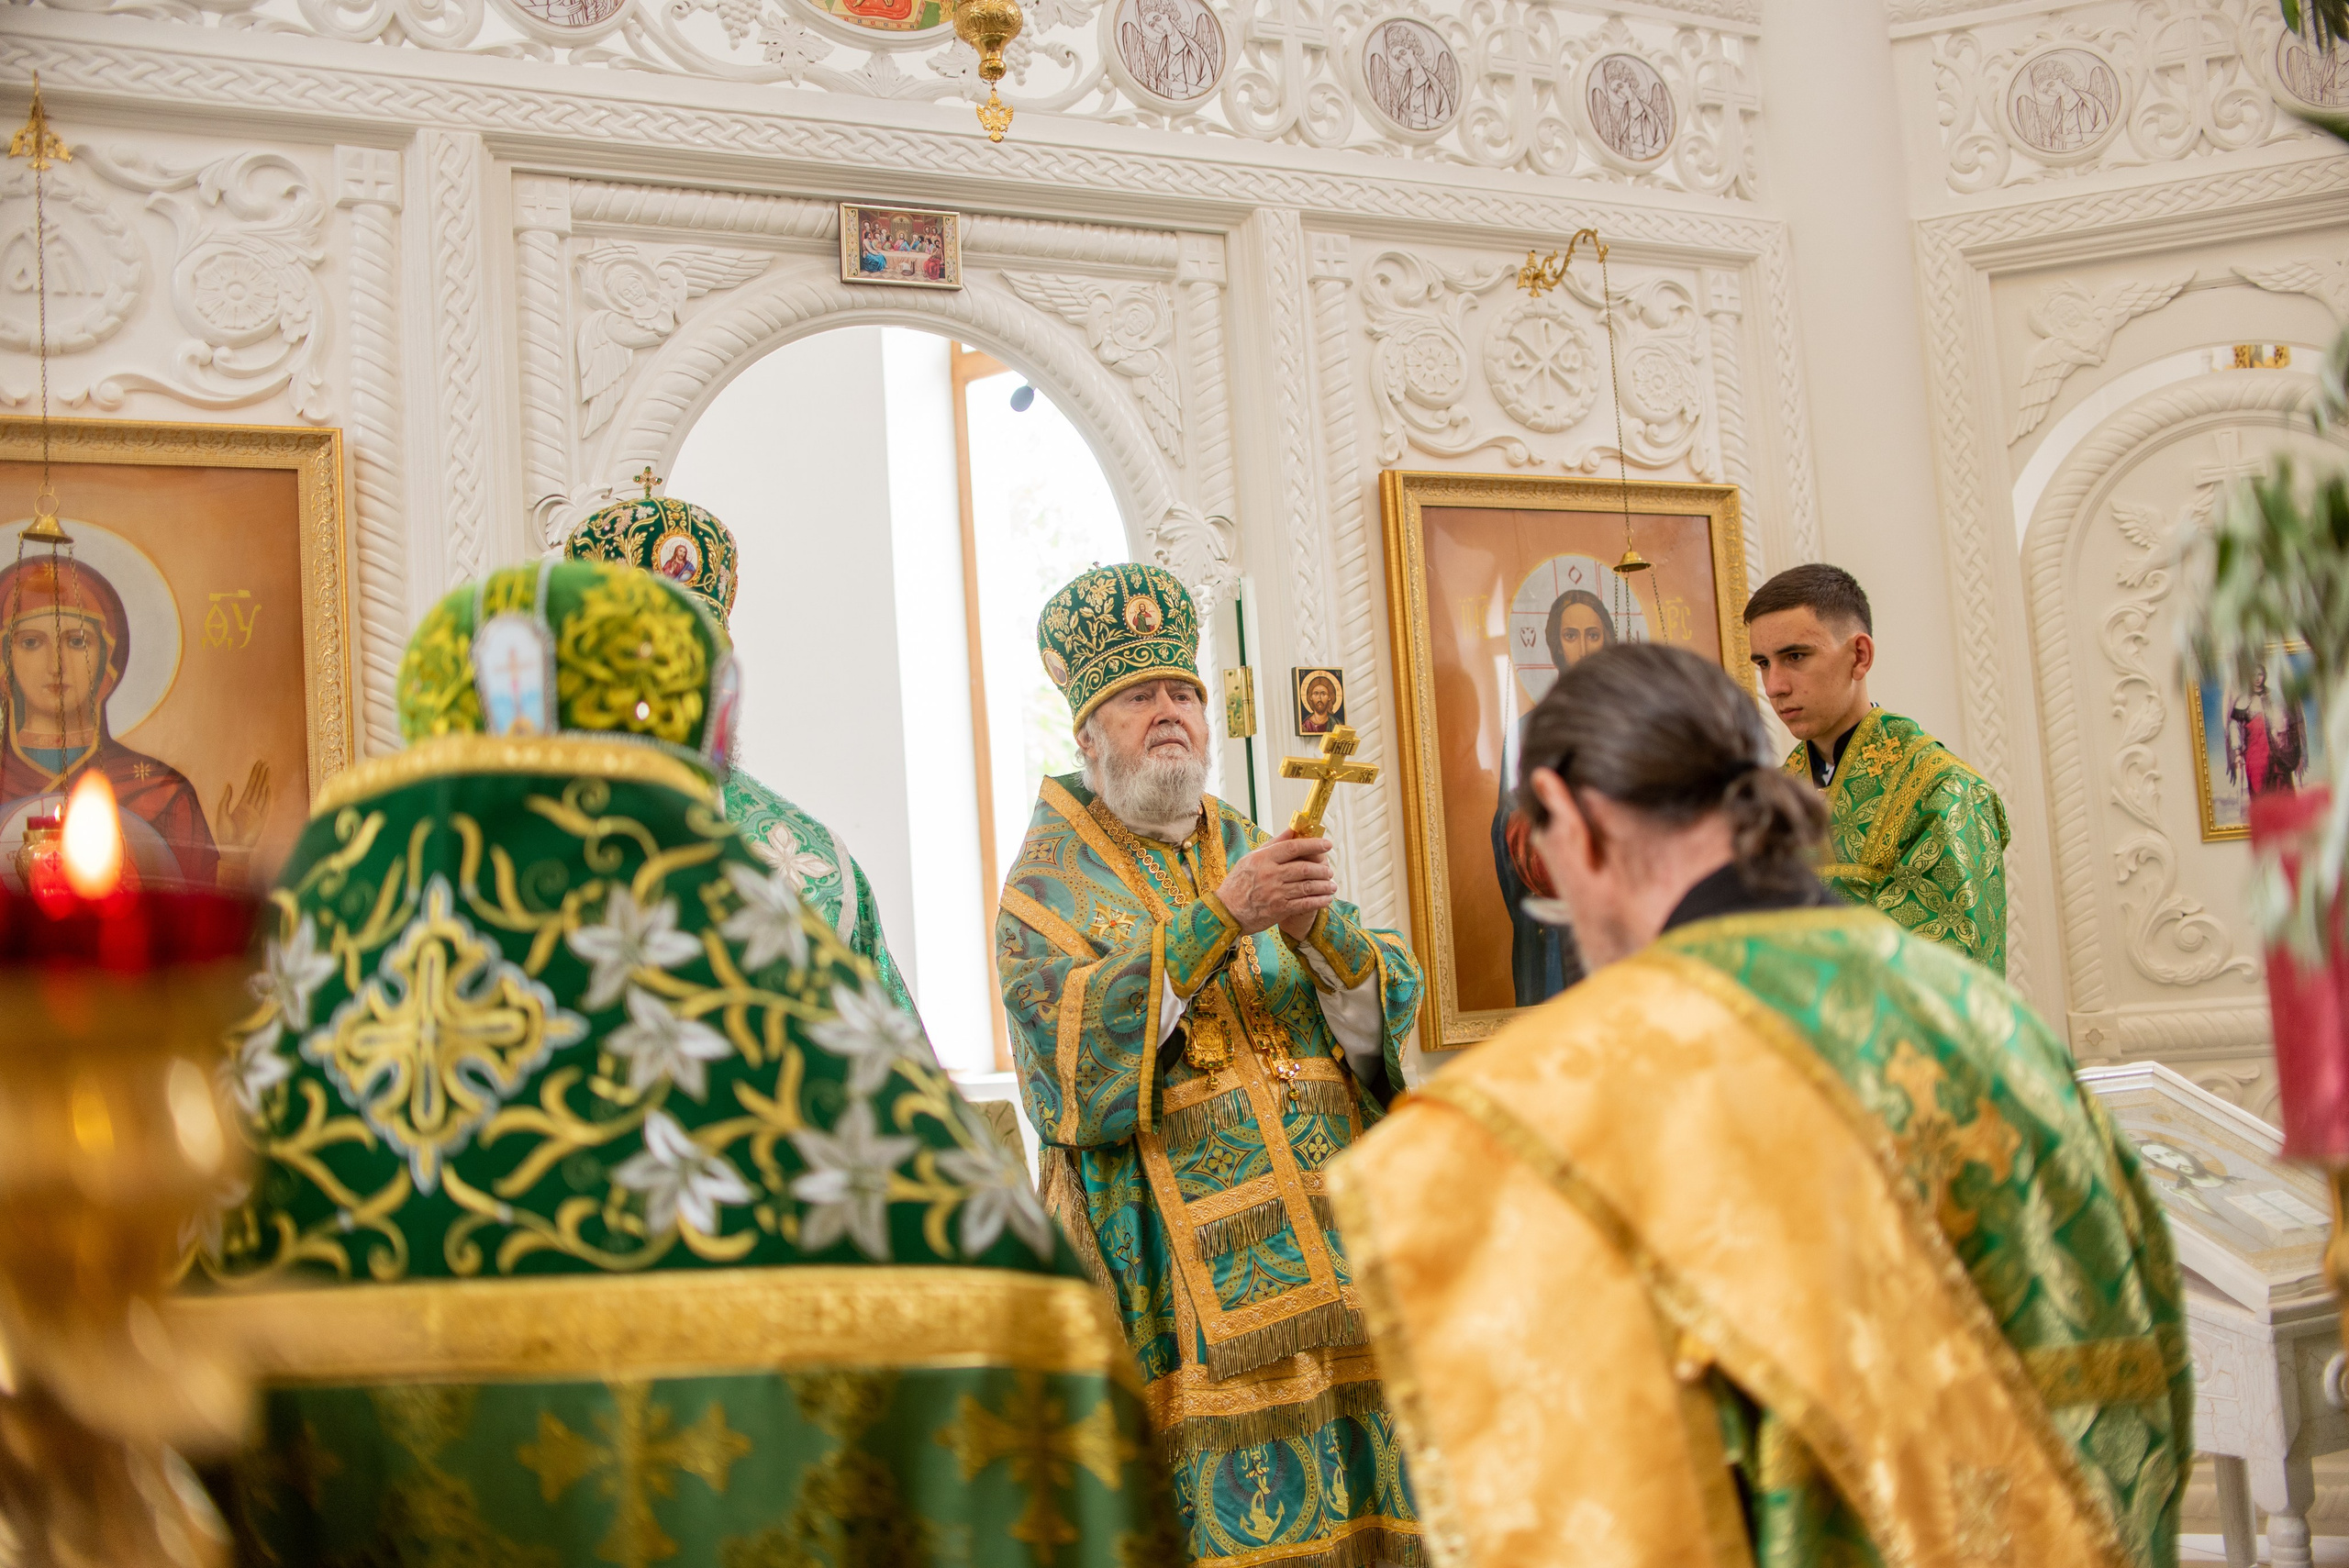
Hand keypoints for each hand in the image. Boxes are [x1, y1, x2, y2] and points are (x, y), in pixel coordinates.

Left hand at [215, 760, 272, 849]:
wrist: (234, 848)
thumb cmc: (225, 834)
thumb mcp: (221, 814)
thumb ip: (226, 800)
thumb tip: (230, 785)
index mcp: (240, 805)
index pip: (249, 787)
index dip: (253, 776)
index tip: (257, 765)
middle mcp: (250, 807)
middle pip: (257, 787)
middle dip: (260, 775)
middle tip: (264, 763)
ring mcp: (257, 812)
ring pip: (262, 793)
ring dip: (264, 782)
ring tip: (267, 771)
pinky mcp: (262, 819)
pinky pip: (266, 805)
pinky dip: (268, 796)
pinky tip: (269, 787)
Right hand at [1216, 830, 1335, 936]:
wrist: (1226, 912)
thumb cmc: (1237, 884)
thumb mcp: (1250, 859)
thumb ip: (1272, 845)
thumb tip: (1292, 830)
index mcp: (1263, 859)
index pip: (1293, 847)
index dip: (1313, 845)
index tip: (1327, 844)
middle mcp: (1270, 874)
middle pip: (1304, 867)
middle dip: (1322, 869)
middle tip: (1330, 870)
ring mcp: (1275, 892)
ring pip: (1308, 886)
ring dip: (1324, 885)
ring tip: (1332, 885)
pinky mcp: (1279, 909)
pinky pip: (1305, 903)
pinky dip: (1319, 901)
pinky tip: (1327, 899)